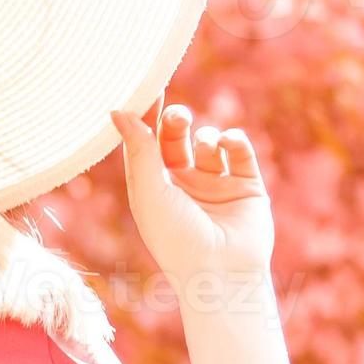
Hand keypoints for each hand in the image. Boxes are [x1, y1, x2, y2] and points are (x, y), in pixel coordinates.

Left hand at [107, 96, 274, 288]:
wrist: (222, 273)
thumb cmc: (176, 238)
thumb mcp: (150, 191)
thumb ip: (138, 149)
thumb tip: (117, 109)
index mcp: (154, 188)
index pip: (146, 144)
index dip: (145, 117)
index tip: (147, 90)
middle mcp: (183, 185)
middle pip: (175, 139)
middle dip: (175, 121)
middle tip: (177, 115)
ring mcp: (216, 185)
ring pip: (209, 142)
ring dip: (206, 135)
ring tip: (207, 145)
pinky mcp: (246, 187)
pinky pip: (239, 151)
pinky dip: (233, 140)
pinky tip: (227, 145)